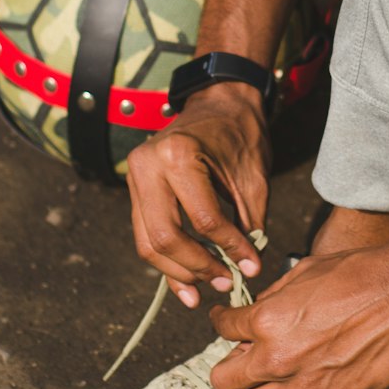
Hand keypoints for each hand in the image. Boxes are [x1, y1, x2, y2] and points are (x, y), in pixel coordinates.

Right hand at [125, 81, 271, 305]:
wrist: (220, 101)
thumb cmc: (240, 133)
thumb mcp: (253, 176)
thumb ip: (249, 222)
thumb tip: (246, 269)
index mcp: (179, 155)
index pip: (204, 219)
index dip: (230, 248)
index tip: (251, 267)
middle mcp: (148, 165)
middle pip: (165, 238)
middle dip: (198, 267)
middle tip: (226, 283)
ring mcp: (135, 177)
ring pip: (149, 242)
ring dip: (179, 271)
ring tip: (210, 286)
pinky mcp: (136, 189)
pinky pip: (146, 234)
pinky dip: (166, 263)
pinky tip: (186, 285)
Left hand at [209, 240, 388, 388]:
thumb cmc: (361, 270)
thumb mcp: (308, 268)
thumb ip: (275, 295)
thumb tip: (257, 309)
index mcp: (267, 318)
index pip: (224, 327)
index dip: (225, 321)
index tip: (230, 322)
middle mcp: (278, 356)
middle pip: (225, 380)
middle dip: (231, 366)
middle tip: (247, 357)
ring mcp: (306, 384)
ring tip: (278, 381)